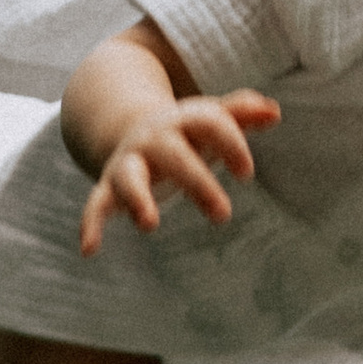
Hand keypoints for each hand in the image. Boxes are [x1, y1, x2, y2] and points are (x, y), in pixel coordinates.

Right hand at [79, 93, 281, 254]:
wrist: (131, 129)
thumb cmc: (187, 133)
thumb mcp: (210, 120)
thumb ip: (241, 114)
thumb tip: (274, 113)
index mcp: (183, 122)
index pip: (209, 124)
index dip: (229, 145)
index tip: (247, 173)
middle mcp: (153, 140)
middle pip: (174, 155)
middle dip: (197, 182)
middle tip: (222, 214)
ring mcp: (129, 163)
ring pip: (129, 177)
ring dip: (138, 198)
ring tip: (149, 224)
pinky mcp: (110, 187)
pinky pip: (96, 204)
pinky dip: (90, 225)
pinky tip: (88, 250)